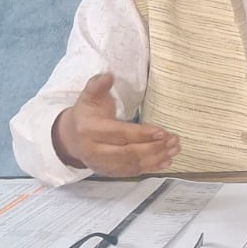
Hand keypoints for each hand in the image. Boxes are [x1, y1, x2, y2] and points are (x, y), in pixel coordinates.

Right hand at [52, 73, 177, 175]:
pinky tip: (165, 162)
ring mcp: (101, 164)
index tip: (162, 132)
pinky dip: (150, 168)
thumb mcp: (89, 97)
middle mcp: (94, 150)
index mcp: (90, 130)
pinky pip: (131, 172)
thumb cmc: (86, 114)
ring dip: (156, 158)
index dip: (142, 134)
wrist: (71, 138)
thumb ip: (98, 85)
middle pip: (128, 152)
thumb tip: (108, 75)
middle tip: (174, 141)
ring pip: (132, 164)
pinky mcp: (109, 172)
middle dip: (154, 148)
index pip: (120, 134)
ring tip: (174, 149)